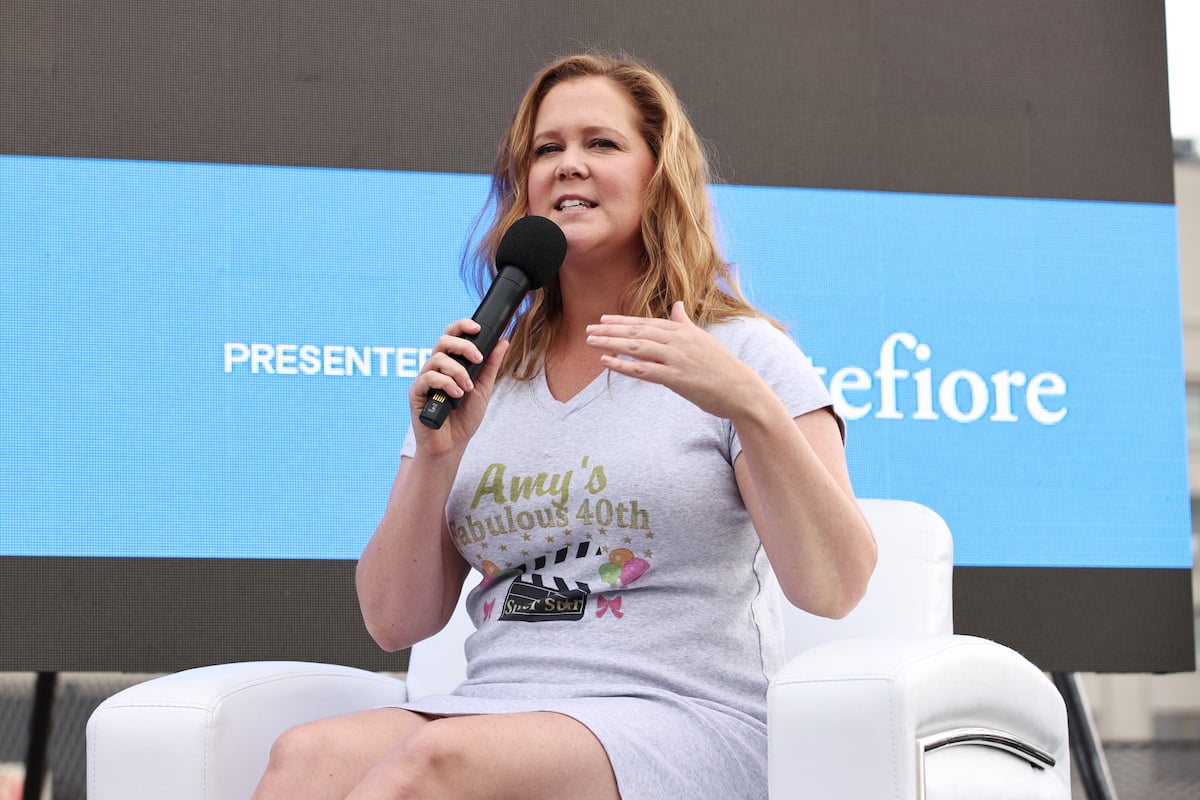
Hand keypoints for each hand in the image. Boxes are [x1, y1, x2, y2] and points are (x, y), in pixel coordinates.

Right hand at [408, 318, 507, 455]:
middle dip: (463, 346)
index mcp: (450, 363)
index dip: (462, 326)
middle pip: (443, 340)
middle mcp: (436, 367)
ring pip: (437, 358)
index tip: (477, 328)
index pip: (452, 335)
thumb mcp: (484, 389)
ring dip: (458, 371)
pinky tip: (457, 395)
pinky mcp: (417, 393)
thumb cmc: (465, 417)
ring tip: (468, 389)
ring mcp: (425, 379)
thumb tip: (503, 341)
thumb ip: (490, 365)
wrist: (453, 444)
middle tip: (477, 360)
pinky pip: (428, 378)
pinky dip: (446, 384)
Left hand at [585, 301, 763, 419]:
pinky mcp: (676, 378)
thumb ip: (685, 323)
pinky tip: (606, 362)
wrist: (741, 390)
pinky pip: (644, 370)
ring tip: (591, 342)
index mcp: (683, 331)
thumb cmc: (722, 367)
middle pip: (637, 332)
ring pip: (637, 347)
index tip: (603, 320)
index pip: (646, 322)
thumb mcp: (703, 339)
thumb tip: (677, 305)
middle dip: (610, 330)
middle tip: (588, 329)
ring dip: (611, 343)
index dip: (622, 321)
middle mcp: (678, 341)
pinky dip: (623, 365)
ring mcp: (677, 359)